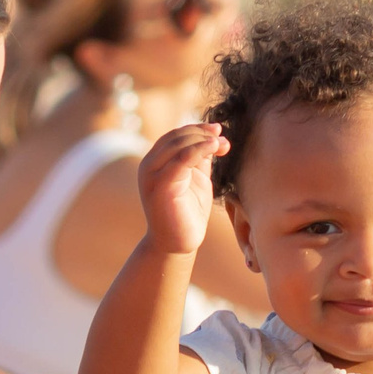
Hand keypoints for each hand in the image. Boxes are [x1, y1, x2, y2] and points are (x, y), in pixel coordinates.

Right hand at [137, 123, 225, 255]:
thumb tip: (214, 137)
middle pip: (176, 137)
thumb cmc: (187, 213)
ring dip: (202, 139)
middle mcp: (149, 166)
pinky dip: (198, 149)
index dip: (197, 129)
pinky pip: (181, 160)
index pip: (175, 136)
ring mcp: (152, 175)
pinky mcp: (160, 186)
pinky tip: (214, 147)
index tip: (218, 131)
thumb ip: (199, 159)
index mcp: (155, 162)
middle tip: (223, 139)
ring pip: (177, 145)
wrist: (178, 244)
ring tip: (222, 143)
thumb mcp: (195, 179)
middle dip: (202, 134)